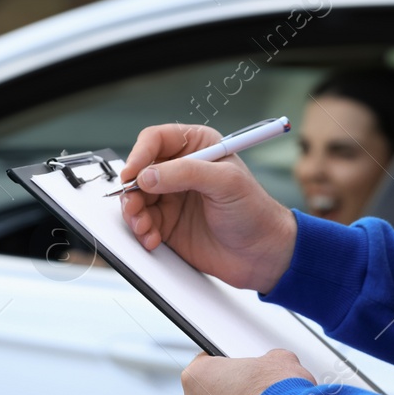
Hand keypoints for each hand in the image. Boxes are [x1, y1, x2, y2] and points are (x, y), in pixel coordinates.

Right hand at [119, 123, 297, 294]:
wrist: (261, 254)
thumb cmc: (254, 212)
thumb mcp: (226, 183)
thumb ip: (185, 173)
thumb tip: (148, 175)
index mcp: (197, 148)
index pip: (155, 140)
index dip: (139, 155)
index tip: (133, 174)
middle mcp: (181, 171)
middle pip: (139, 172)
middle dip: (133, 191)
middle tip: (136, 207)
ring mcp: (172, 198)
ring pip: (136, 199)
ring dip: (134, 215)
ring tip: (145, 228)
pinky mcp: (167, 224)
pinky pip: (142, 223)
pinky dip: (141, 232)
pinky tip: (153, 239)